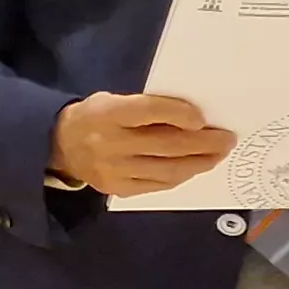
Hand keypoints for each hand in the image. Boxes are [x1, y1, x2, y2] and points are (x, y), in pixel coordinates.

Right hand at [51, 92, 233, 197]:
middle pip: (167, 144)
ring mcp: (114, 170)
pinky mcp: (118, 188)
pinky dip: (180, 176)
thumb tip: (192, 117)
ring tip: (217, 155)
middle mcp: (110, 143)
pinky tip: (193, 168)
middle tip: (226, 139)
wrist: (61, 146)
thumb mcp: (113, 100)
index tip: (202, 118)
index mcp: (108, 113)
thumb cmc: (96, 116)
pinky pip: (158, 184)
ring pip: (167, 168)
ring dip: (199, 162)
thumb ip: (146, 107)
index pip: (150, 112)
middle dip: (203, 142)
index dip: (180, 114)